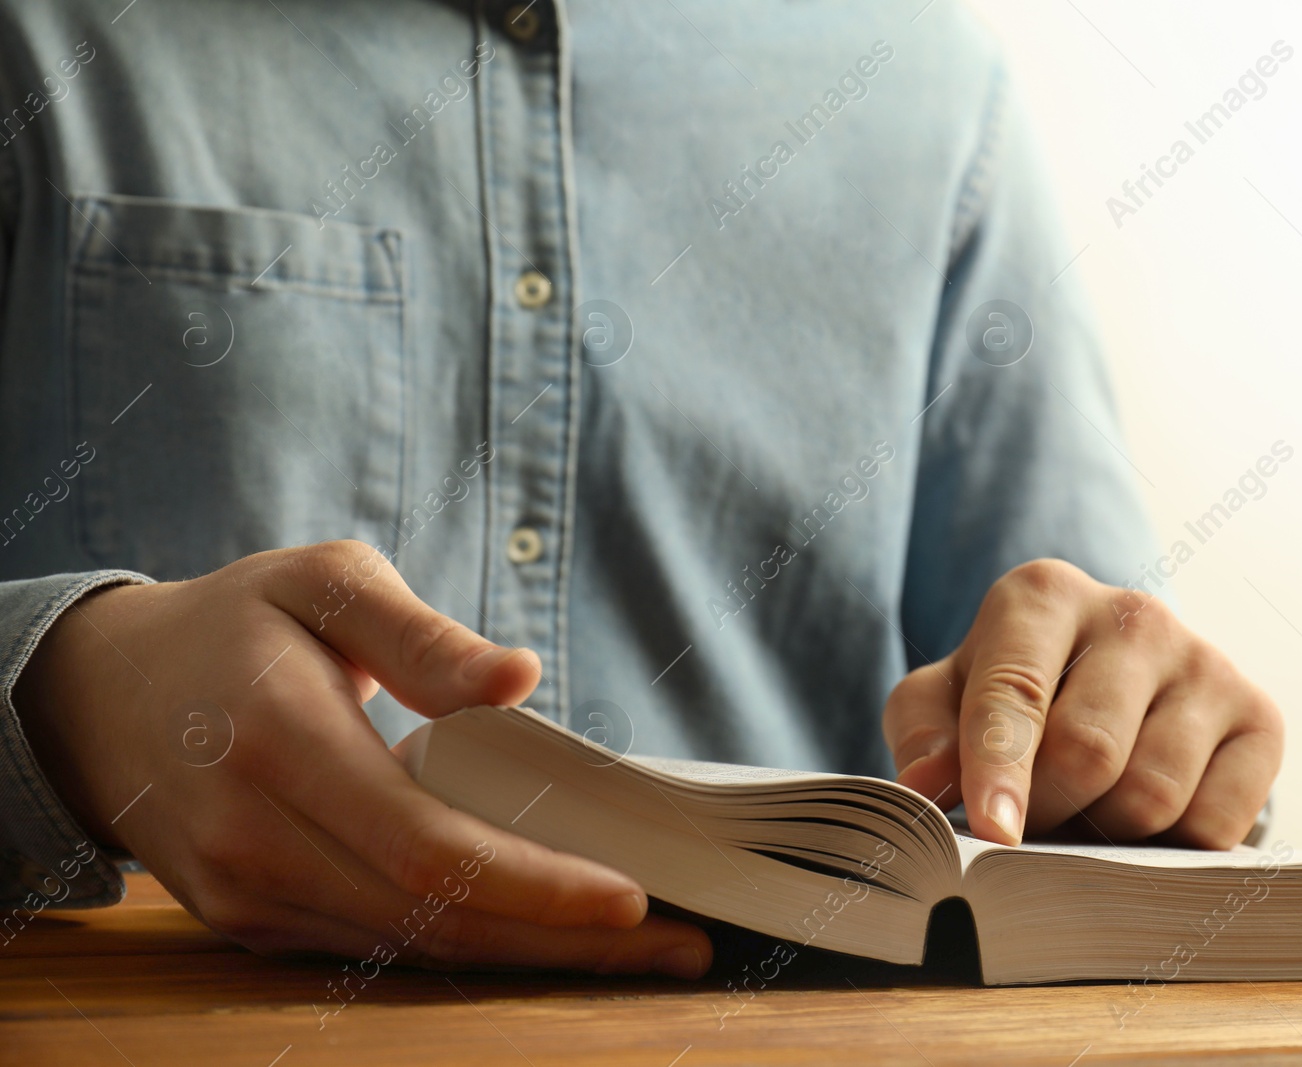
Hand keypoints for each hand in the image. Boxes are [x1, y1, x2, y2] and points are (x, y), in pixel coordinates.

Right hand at [13, 541, 710, 976]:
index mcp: (281, 743)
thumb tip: (520, 678)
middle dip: (564, 941)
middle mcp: (257, 839)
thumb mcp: (323, 582)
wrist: (99, 697)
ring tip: (637, 949)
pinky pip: (377, 946)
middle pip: (435, 919)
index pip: (429, 847)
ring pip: (412, 949)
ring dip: (530, 954)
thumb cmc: (235, 622)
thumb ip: (420, 632)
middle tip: (680, 946)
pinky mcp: (250, 919)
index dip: (535, 883)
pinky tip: (541, 934)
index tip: (631, 897)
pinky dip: (468, 945)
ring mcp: (247, 894)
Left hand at [883, 559, 1282, 848]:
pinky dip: (1170, 849)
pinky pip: (1216, 823)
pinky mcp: (1260, 717)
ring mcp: (1206, 662)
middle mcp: (1133, 615)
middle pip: (1088, 752)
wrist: (1110, 688)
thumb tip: (927, 784)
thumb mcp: (943, 699)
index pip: (1016, 688)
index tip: (993, 833)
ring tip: (1081, 817)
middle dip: (1048, 811)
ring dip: (1105, 835)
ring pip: (1152, 793)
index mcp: (1044, 595)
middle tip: (1027, 829)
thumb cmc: (1010, 695)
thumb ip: (925, 734)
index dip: (999, 769)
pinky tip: (1144, 822)